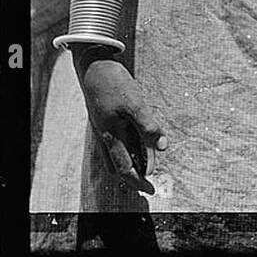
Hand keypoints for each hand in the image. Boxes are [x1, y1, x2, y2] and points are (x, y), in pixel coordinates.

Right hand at [75, 52, 166, 193]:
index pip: (125, 168)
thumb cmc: (114, 84)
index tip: (151, 189)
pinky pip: (113, 144)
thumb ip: (148, 125)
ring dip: (128, 164)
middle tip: (148, 183)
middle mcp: (105, 137)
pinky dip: (125, 150)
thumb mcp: (136, 103)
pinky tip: (135, 143)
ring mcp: (102, 130)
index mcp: (112, 136)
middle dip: (132, 178)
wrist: (94, 67)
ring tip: (144, 166)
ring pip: (114, 156)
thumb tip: (163, 146)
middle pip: (117, 167)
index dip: (139, 181)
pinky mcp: (103, 121)